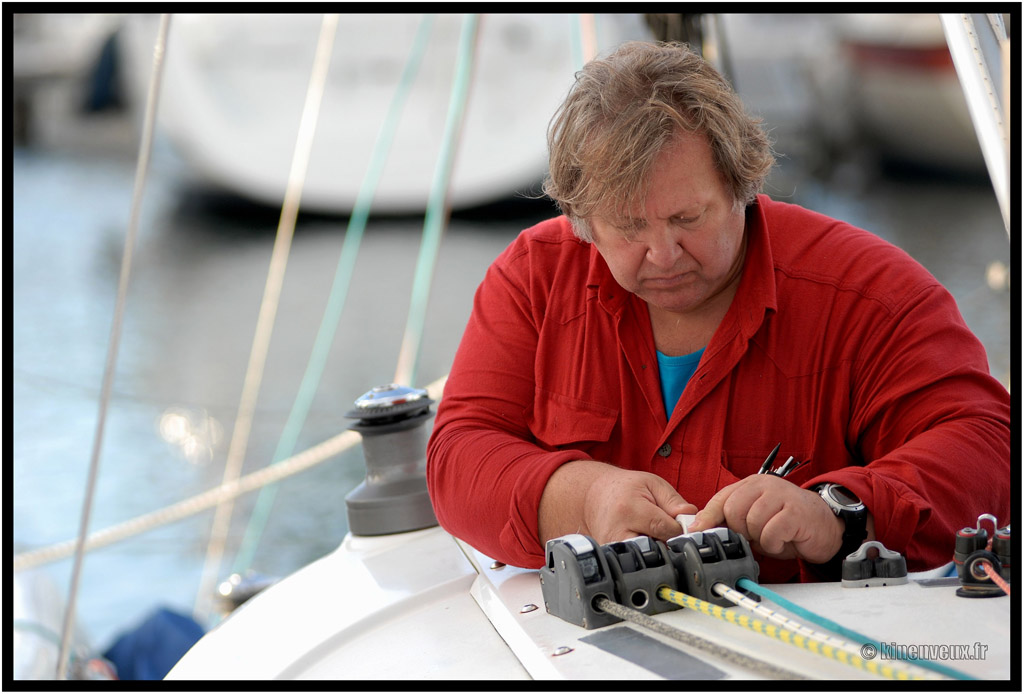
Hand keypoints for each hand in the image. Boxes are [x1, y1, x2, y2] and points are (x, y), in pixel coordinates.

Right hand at [539, 461, 696, 544]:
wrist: (594, 496)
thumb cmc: (625, 489)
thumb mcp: (652, 484)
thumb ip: (674, 501)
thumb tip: (692, 520)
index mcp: (630, 509)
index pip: (666, 529)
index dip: (680, 529)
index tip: (684, 526)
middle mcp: (618, 532)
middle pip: (657, 549)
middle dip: (668, 543)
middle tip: (670, 533)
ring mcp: (612, 548)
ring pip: (647, 559)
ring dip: (657, 550)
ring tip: (655, 535)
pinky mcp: (610, 557)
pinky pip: (636, 561)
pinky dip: (645, 554)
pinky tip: (644, 541)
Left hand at [687, 475, 842, 562]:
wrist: (826, 526)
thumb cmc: (787, 524)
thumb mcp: (754, 520)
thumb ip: (731, 520)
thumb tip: (699, 529)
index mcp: (751, 485)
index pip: (721, 499)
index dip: (707, 518)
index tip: (695, 532)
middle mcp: (764, 485)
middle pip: (733, 511)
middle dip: (740, 531)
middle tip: (755, 536)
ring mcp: (781, 495)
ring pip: (752, 522)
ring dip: (760, 539)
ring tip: (773, 536)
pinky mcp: (795, 511)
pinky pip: (771, 533)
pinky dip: (774, 544)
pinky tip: (784, 540)